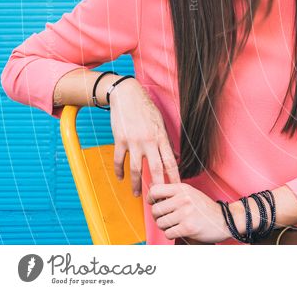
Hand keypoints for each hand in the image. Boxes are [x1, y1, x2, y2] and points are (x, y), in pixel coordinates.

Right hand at [109, 79, 179, 195]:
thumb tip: (174, 157)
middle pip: (155, 168)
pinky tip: (121, 178)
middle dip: (157, 186)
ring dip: (136, 184)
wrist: (127, 96)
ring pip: (135, 168)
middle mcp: (149, 141)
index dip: (174, 176)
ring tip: (137, 194)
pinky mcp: (120, 140)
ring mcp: (134, 142)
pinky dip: (119, 171)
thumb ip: (167, 142)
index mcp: (161, 137)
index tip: (177, 188)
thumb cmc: (146, 109)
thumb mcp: (161, 124)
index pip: (170, 161)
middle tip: (158, 199)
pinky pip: (119, 160)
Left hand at [148, 182, 230, 243]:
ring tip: (176, 224)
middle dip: (158, 217)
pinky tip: (181, 231)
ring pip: (160, 223)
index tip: (155, 203)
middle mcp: (183, 199)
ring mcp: (186, 213)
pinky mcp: (188, 227)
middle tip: (168, 218)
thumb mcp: (190, 194)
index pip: (155, 190)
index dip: (151, 198)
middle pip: (155, 210)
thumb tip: (151, 192)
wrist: (225, 220)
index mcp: (182, 189)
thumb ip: (173, 193)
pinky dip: (172, 234)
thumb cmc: (205, 208)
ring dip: (165, 227)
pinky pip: (168, 233)